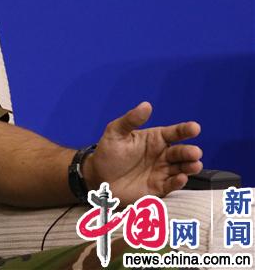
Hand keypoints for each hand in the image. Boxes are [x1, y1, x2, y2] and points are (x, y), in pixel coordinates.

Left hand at [86, 102, 201, 203]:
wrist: (98, 177)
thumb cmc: (108, 153)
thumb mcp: (115, 133)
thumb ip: (131, 120)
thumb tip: (146, 105)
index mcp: (154, 139)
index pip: (173, 133)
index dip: (185, 130)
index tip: (195, 128)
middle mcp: (162, 155)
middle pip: (181, 152)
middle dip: (189, 152)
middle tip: (194, 152)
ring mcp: (162, 171)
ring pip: (181, 168)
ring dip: (189, 167)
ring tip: (194, 164)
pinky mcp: (159, 187)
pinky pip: (172, 184)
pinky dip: (178, 182)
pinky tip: (181, 178)